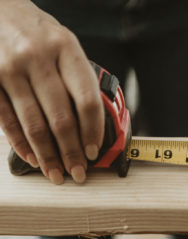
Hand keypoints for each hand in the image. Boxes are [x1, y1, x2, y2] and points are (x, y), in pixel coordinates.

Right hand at [0, 0, 103, 183]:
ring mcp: (9, 70)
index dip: (93, 131)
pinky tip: (33, 158)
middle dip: (72, 152)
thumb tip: (94, 122)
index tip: (94, 150)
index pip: (86, 100)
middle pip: (62, 118)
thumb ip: (78, 78)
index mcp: (66, 48)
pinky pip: (6, 121)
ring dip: (48, 156)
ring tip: (57, 174)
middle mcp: (38, 58)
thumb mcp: (65, 44)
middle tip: (79, 172)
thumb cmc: (36, 31)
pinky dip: (21, 144)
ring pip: (34, 125)